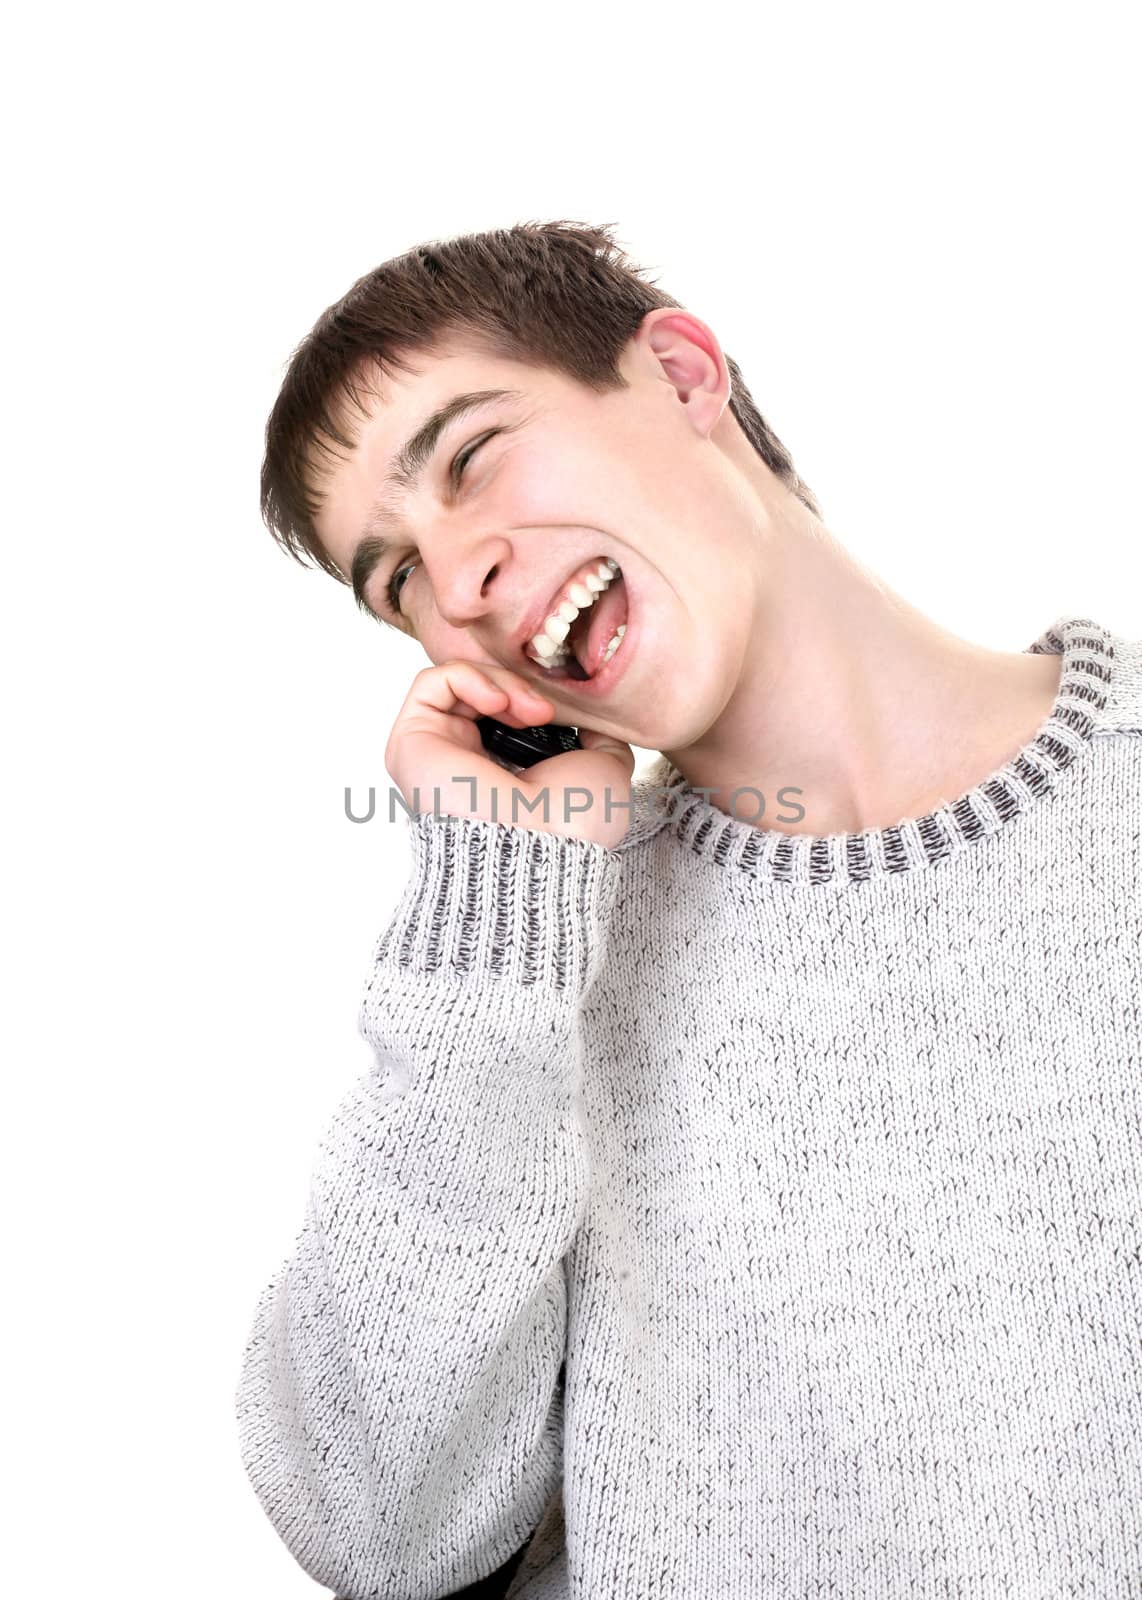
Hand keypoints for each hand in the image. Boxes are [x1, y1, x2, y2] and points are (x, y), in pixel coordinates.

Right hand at [384, 661, 635, 847]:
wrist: (541, 846)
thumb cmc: (572, 822)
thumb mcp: (604, 771)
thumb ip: (599, 740)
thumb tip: (593, 721)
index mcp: (502, 773)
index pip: (506, 712)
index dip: (532, 697)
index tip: (561, 712)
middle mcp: (463, 764)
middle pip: (483, 693)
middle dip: (519, 688)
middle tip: (546, 711)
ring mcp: (435, 752)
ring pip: (459, 684)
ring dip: (501, 682)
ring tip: (531, 710)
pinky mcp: (411, 741)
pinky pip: (432, 683)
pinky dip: (469, 677)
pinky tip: (498, 701)